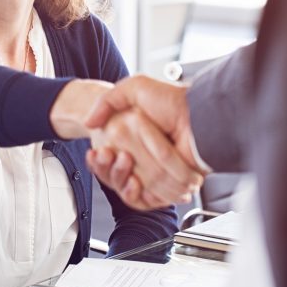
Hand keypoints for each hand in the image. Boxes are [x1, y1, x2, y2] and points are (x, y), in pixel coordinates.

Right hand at [85, 75, 210, 209]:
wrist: (197, 116)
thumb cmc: (171, 100)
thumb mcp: (134, 88)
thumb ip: (107, 101)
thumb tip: (90, 122)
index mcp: (132, 136)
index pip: (106, 157)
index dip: (98, 159)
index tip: (96, 152)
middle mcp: (142, 156)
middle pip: (113, 174)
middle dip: (106, 168)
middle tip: (106, 155)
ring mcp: (154, 172)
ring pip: (126, 188)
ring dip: (118, 179)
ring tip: (120, 163)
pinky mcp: (166, 186)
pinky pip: (144, 199)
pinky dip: (136, 194)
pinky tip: (132, 182)